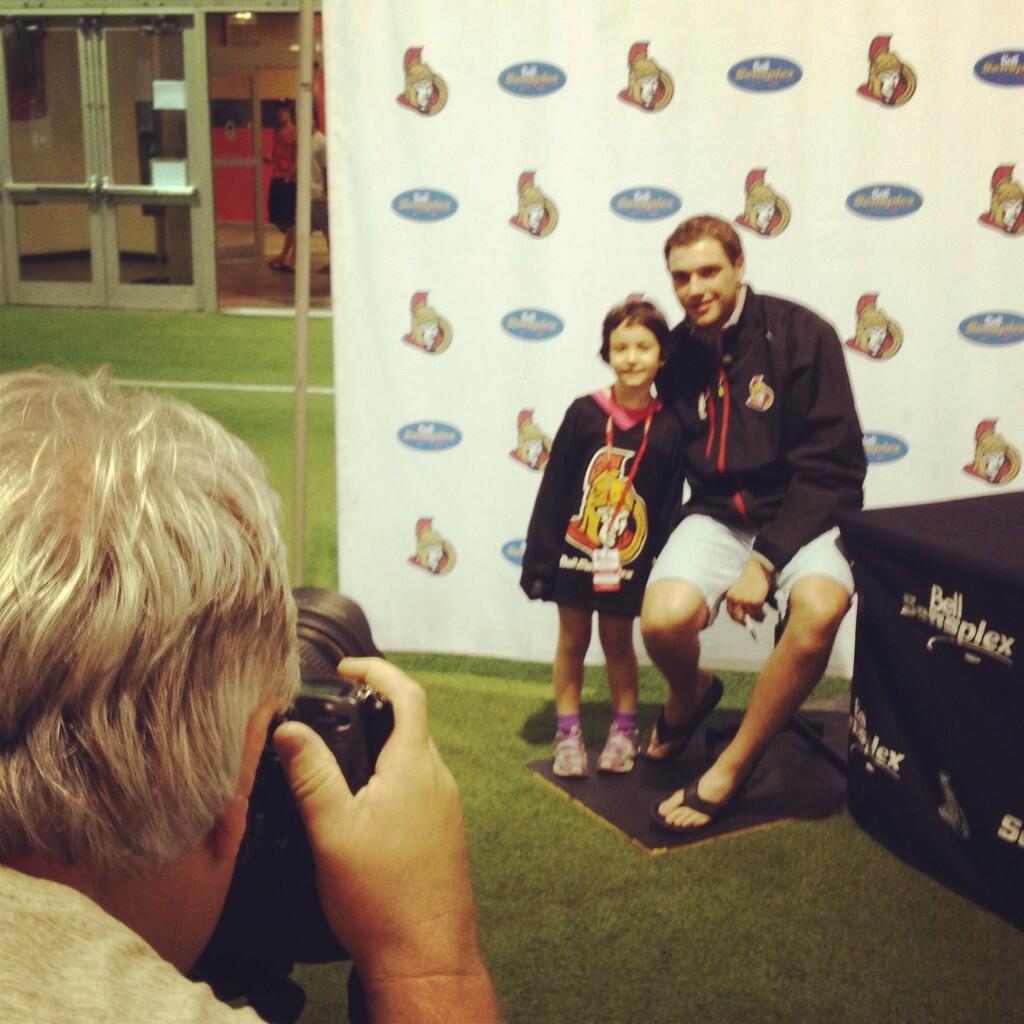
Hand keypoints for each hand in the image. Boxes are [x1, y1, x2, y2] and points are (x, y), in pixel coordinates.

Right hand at [274, 657, 497, 1019]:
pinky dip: (393, 772)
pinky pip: (420, 783)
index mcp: (415, 768)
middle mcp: (438, 780)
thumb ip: (311, 774)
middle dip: (377, 705)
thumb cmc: (379, 897)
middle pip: (413, 722)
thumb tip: (288, 728)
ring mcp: (446, 806)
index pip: (408, 695)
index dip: (379, 671)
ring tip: (342, 751)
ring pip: (416, 754)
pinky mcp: (445, 830)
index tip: (348, 666)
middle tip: (337, 706)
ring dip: (384, 741)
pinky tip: (364, 799)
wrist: (426, 957)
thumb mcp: (332, 830)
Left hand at [724, 558, 771, 623]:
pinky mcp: (756, 602)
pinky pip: (759, 614)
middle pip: (737, 618)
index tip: (741, 619)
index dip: (736, 617)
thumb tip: (742, 609)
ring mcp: (745, 601)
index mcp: (730, 594)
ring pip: (751, 617)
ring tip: (761, 615)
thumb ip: (738, 595)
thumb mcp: (738, 584)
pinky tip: (765, 612)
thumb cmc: (750, 572)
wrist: (759, 565)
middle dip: (744, 621)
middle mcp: (736, 599)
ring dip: (756, 618)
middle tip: (750, 622)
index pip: (730, 612)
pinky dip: (762, 615)